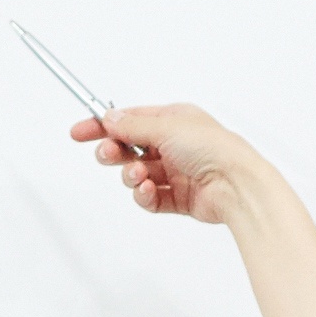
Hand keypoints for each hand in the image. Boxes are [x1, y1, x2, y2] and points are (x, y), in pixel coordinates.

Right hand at [65, 98, 266, 229]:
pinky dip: (144, 196)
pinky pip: (150, 198)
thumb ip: (133, 125)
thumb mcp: (167, 127)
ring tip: (139, 176)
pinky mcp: (179, 198)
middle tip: (108, 155)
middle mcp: (175, 145)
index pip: (130, 121)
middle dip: (114, 152)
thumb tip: (109, 118)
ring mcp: (177, 173)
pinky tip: (147, 191)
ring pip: (137, 174)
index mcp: (175, 121)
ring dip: (131, 175)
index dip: (102, 126)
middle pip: (129, 148)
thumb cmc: (214, 149)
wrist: (236, 185)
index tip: (78, 132)